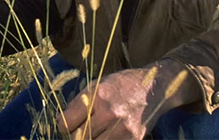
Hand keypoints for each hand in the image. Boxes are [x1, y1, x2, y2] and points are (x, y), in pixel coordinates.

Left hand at [57, 60, 199, 139]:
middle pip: (79, 137)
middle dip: (76, 135)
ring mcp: (123, 128)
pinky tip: (107, 134)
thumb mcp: (98, 84)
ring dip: (92, 139)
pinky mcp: (134, 139)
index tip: (66, 124)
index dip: (63, 125)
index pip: (66, 122)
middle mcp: (110, 112)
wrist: (154, 87)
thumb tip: (63, 122)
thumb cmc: (122, 84)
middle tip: (79, 130)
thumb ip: (80, 102)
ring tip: (95, 131)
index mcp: (97, 96)